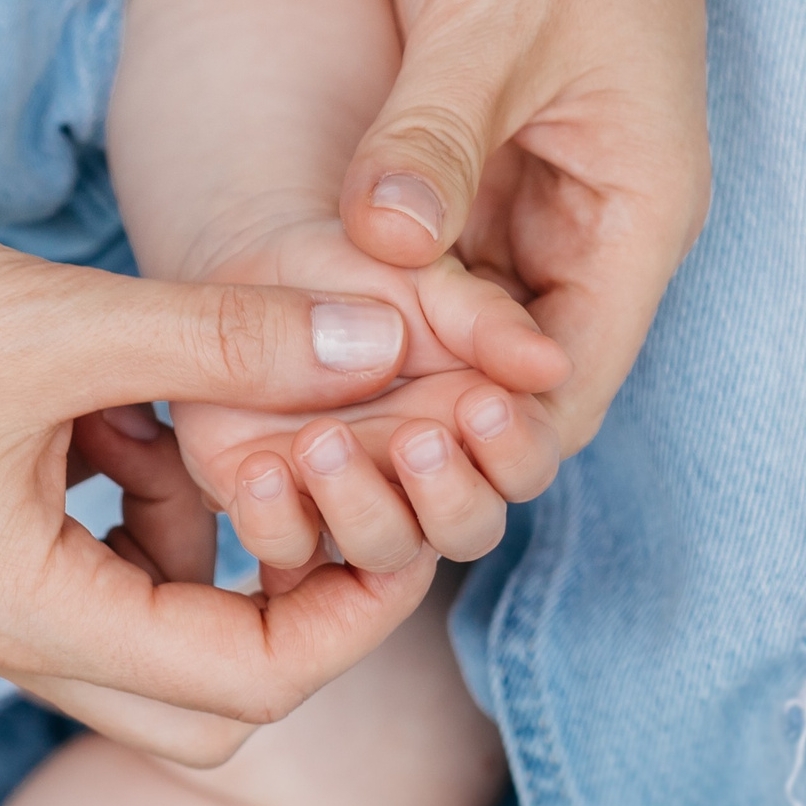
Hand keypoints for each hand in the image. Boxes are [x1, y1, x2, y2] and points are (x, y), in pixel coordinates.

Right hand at [0, 184, 441, 736]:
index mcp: (26, 614)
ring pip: (159, 617)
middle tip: (334, 479)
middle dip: (295, 597)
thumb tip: (380, 341)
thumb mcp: (58, 321)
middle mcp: (5, 631)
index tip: (405, 500)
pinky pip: (100, 549)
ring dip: (211, 525)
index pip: (252, 685)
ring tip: (201, 401)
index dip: (356, 608)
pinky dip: (142, 483)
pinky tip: (124, 390)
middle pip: (213, 693)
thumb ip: (226, 341)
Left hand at [169, 214, 565, 580]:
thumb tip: (546, 364)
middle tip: (416, 437)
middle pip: (472, 527)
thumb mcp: (425, 270)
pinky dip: (279, 523)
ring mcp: (364, 493)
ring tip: (320, 439)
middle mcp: (437, 471)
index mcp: (500, 410)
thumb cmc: (364, 252)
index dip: (516, 449)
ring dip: (363, 511)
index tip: (482, 403)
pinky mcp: (288, 502)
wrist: (261, 261)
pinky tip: (259, 467)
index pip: (533, 458)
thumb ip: (483, 314)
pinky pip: (290, 548)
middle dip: (449, 495)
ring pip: (388, 553)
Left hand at [338, 0, 712, 450]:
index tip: (389, 471)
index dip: (488, 446)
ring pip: (466, 320)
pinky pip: (432, 253)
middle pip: (515, 373)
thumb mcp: (488, 16)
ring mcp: (536, 182)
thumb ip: (431, 136)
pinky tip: (300, 321)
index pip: (573, 382)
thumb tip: (380, 247)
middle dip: (430, 425)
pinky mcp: (480, 145)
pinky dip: (378, 291)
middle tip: (319, 468)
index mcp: (638, 207)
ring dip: (397, 366)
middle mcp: (594, 214)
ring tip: (296, 418)